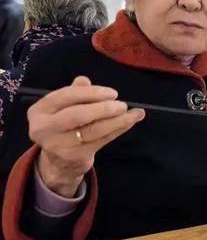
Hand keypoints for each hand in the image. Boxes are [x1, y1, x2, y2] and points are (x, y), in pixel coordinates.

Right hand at [29, 76, 144, 196]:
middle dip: (104, 108)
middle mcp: (44, 128)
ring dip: (117, 121)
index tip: (113, 93)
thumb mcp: (64, 106)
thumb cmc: (64, 124)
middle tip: (122, 105)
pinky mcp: (74, 156)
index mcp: (39, 110)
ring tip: (134, 114)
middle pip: (78, 115)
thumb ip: (75, 92)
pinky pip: (101, 140)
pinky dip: (118, 130)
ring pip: (93, 130)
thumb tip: (84, 80)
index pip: (66, 96)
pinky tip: (130, 122)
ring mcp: (58, 145)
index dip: (91, 93)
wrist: (59, 159)